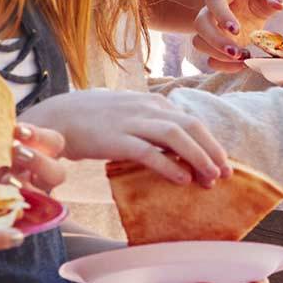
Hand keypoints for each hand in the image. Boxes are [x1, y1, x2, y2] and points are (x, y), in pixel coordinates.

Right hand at [21, 89, 228, 185]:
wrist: (55, 117)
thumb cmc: (92, 120)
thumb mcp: (127, 115)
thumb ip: (150, 124)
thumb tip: (174, 145)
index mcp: (150, 103)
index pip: (189, 120)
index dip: (210, 142)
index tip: (223, 162)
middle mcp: (145, 108)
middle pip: (190, 125)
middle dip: (211, 150)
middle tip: (226, 173)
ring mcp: (130, 122)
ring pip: (174, 136)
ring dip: (198, 157)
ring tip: (211, 178)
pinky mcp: (114, 139)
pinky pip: (147, 152)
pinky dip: (168, 165)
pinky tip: (182, 180)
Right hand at [191, 0, 282, 70]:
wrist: (252, 1)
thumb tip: (278, 4)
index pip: (214, 0)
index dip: (221, 15)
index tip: (236, 30)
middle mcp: (213, 10)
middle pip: (200, 24)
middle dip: (215, 41)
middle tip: (236, 53)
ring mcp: (213, 28)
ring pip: (199, 42)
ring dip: (218, 55)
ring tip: (243, 58)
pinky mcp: (218, 44)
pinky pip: (210, 58)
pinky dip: (222, 65)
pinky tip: (241, 65)